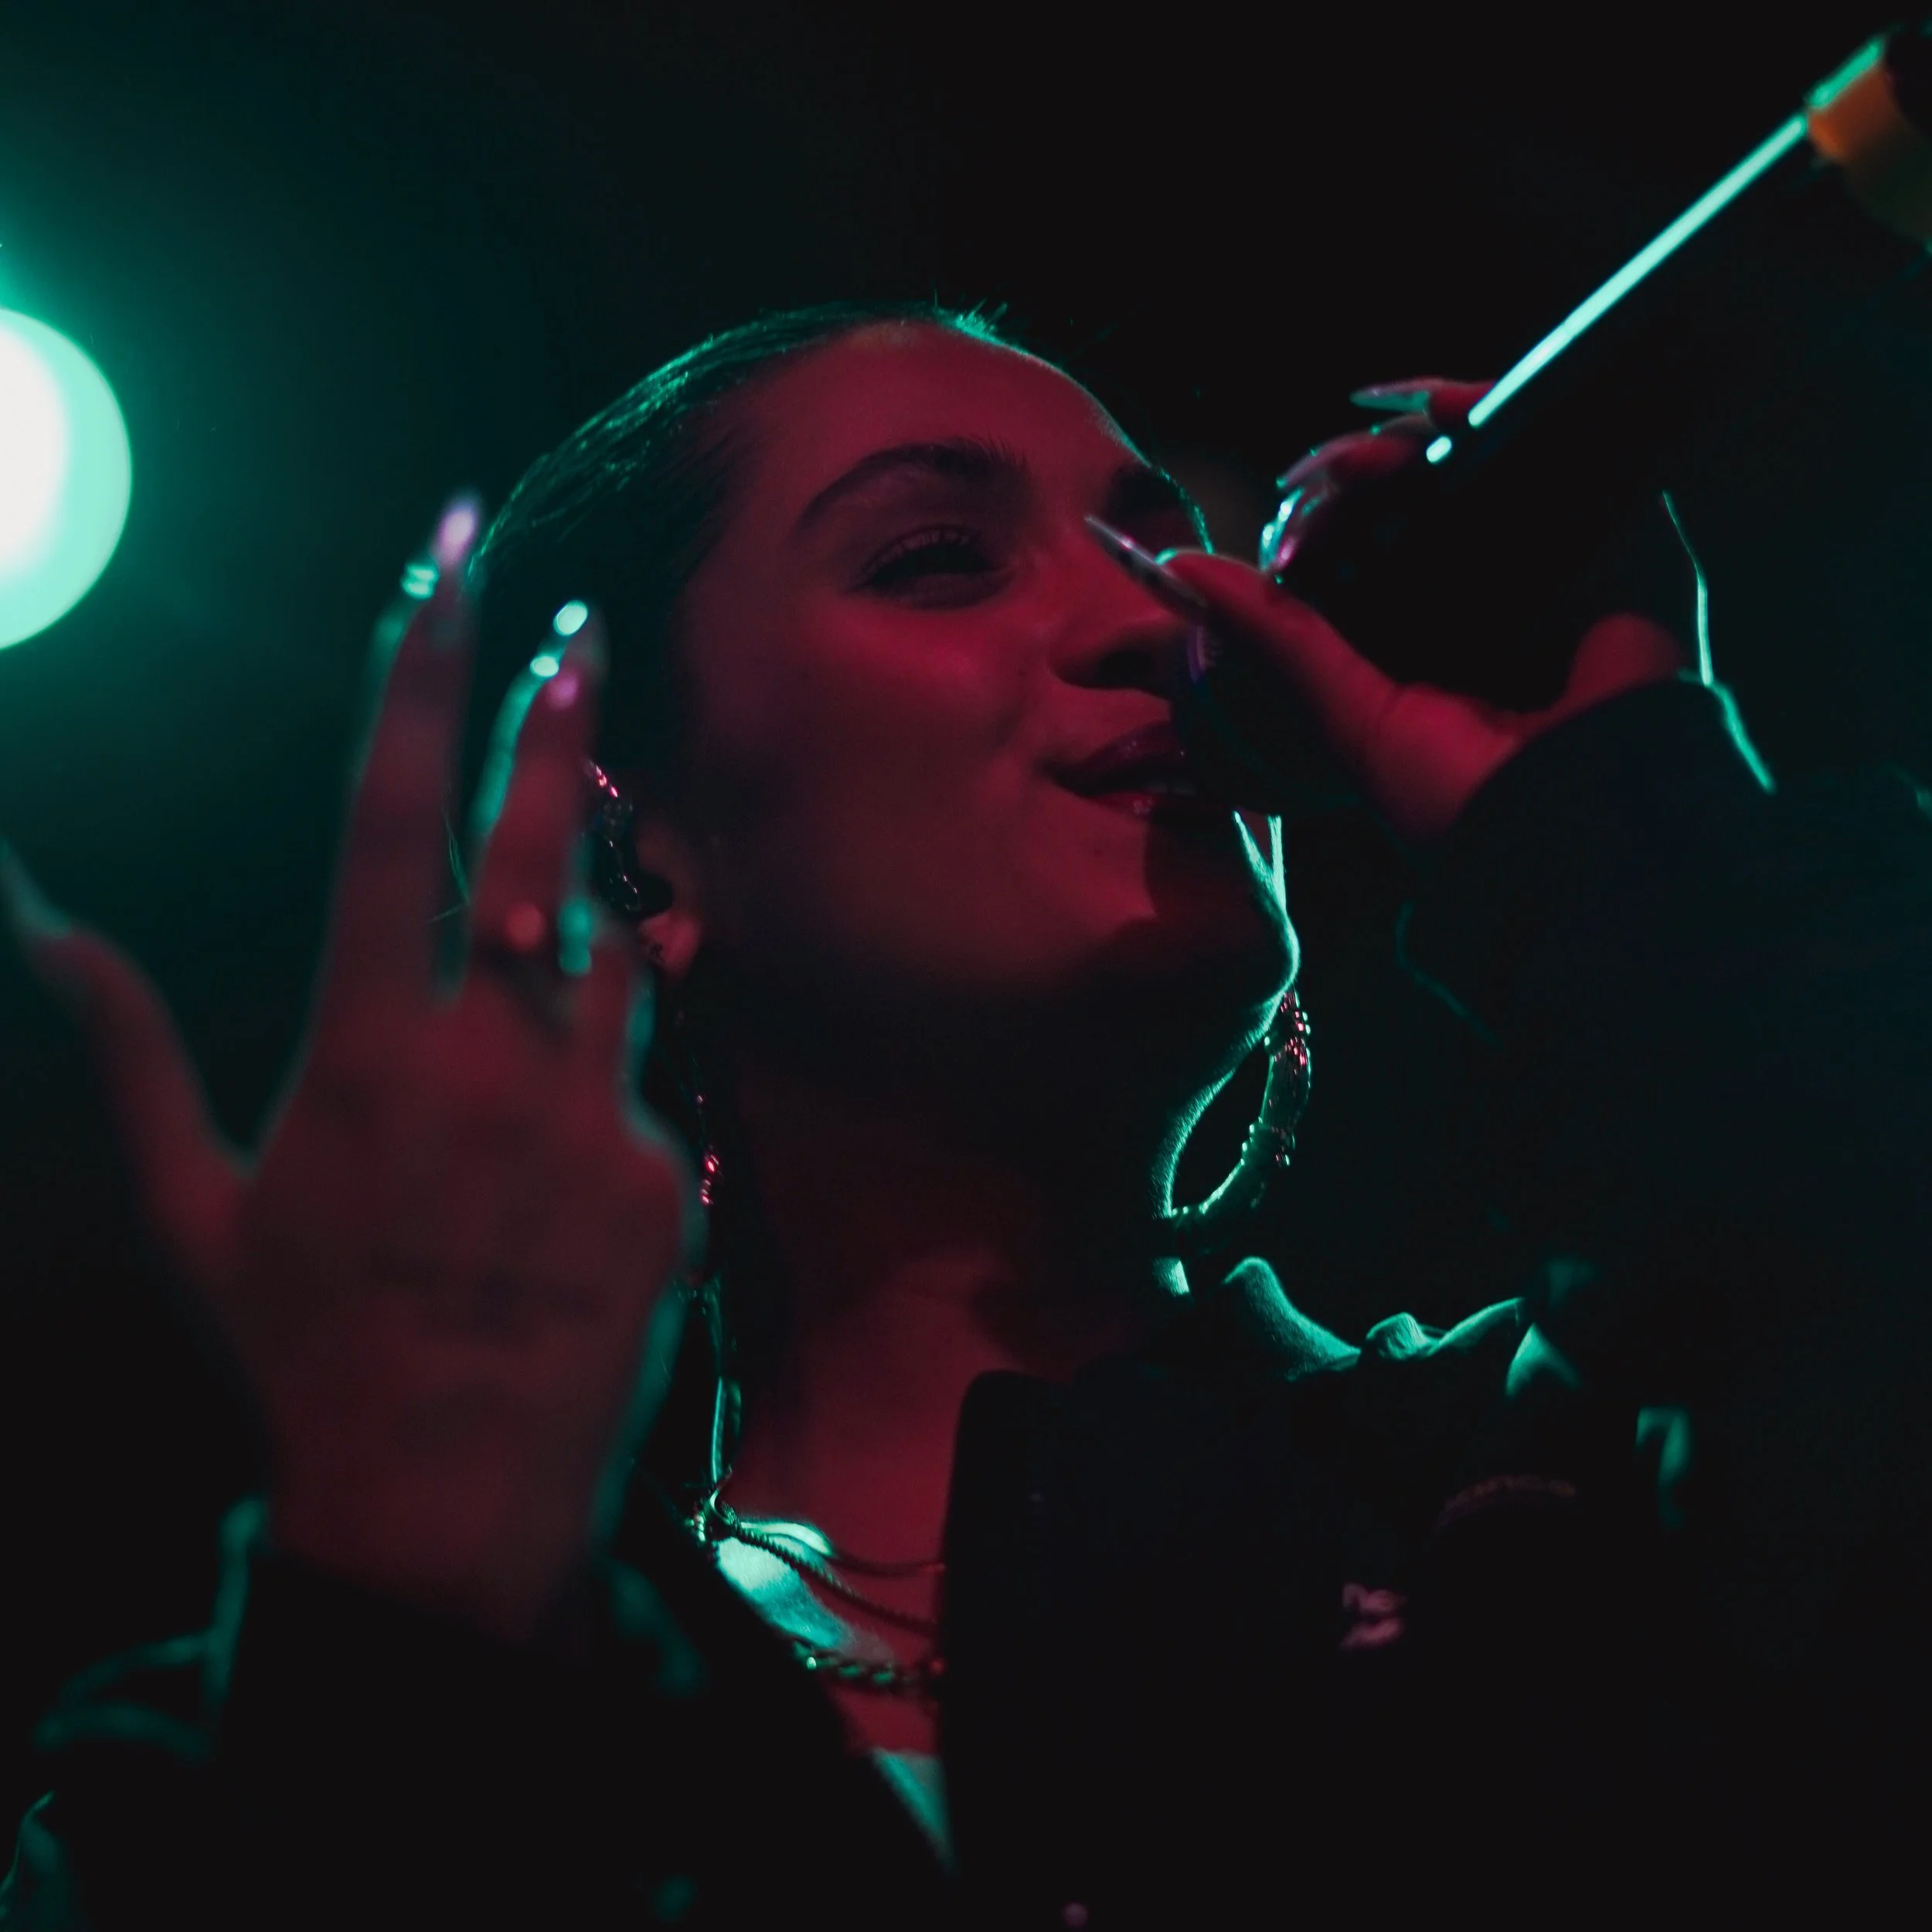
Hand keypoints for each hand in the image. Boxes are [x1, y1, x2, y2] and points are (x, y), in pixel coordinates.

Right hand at [1, 500, 691, 1638]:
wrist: (446, 1501)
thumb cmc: (303, 1349)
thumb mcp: (193, 1206)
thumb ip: (129, 1048)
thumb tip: (35, 915)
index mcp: (364, 1049)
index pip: (389, 812)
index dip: (419, 671)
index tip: (447, 559)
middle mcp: (488, 1059)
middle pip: (535, 840)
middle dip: (557, 719)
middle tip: (582, 628)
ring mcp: (595, 1115)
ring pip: (616, 946)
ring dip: (599, 893)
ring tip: (571, 892)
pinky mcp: (670, 1174)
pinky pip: (650, 1071)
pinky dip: (619, 1052)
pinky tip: (583, 1094)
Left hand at [1167, 378, 1690, 847]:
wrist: (1570, 831)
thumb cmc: (1461, 802)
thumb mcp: (1346, 715)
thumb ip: (1277, 638)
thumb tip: (1181, 570)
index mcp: (1432, 643)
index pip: (1368, 552)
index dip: (1322, 522)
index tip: (1281, 518)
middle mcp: (1495, 598)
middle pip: (1416, 497)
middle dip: (1354, 477)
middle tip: (1311, 484)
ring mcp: (1559, 562)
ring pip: (1473, 462)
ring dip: (1405, 442)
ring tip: (1352, 458)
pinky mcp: (1622, 535)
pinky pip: (1554, 443)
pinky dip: (1485, 410)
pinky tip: (1428, 407)